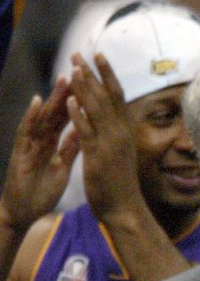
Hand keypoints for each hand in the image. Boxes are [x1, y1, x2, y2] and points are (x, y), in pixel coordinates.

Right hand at [0, 78, 76, 232]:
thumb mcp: (63, 167)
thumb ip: (70, 148)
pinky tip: (37, 102)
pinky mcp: (20, 153)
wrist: (22, 212)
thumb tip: (84, 131)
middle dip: (70, 90)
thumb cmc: (42, 190)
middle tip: (82, 68)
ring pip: (44, 116)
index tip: (97, 83)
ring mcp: (30, 144)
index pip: (71, 117)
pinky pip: (27, 132)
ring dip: (53, 96)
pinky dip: (32, 116)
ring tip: (64, 76)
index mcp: (55, 142)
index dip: (83, 100)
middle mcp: (42, 139)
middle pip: (59, 111)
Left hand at [67, 53, 147, 223]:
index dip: (107, 74)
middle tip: (80, 53)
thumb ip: (117, 133)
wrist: (125, 207)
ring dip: (84, 88)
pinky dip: (79, 116)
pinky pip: (87, 132)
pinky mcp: (99, 156)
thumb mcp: (122, 152)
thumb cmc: (121, 182)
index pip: (117, 95)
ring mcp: (111, 144)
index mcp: (126, 130)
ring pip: (97, 110)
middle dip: (92, 74)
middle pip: (107, 96)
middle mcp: (121, 133)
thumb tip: (115, 118)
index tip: (98, 56)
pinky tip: (70, 101)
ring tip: (73, 69)